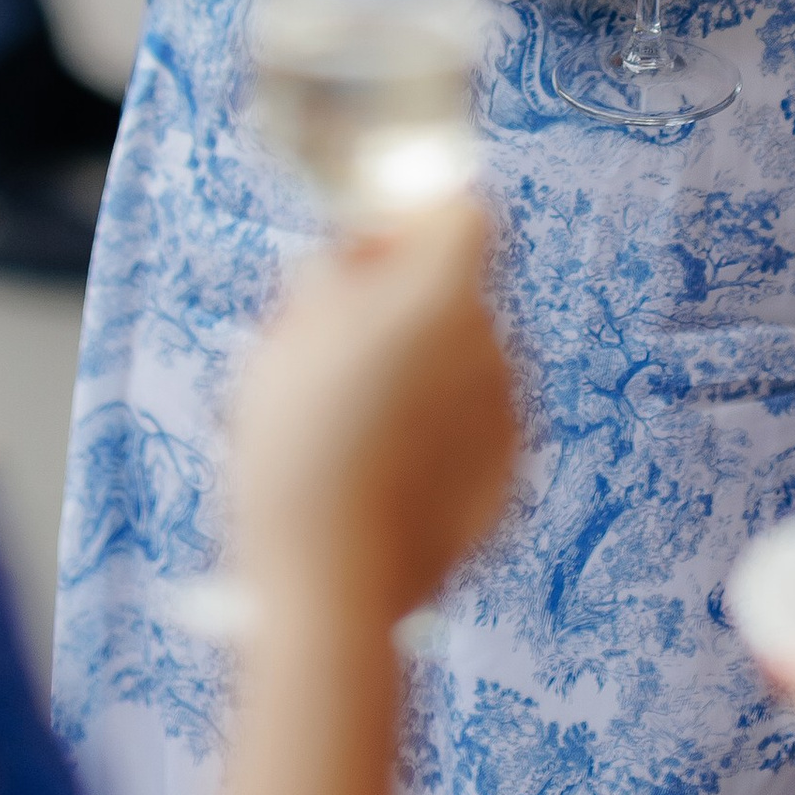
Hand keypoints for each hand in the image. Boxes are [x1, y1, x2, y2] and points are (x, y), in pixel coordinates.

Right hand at [228, 195, 517, 623]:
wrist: (332, 583)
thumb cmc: (296, 456)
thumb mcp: (285, 343)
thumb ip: (333, 277)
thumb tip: (357, 253)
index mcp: (438, 297)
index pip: (462, 211)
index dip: (415, 219)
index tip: (371, 248)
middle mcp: (489, 344)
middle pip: (458, 291)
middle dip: (409, 304)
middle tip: (342, 347)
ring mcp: (506, 412)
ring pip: (466, 359)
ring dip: (424, 370)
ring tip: (355, 426)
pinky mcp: (509, 473)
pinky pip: (476, 424)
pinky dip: (441, 432)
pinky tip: (385, 470)